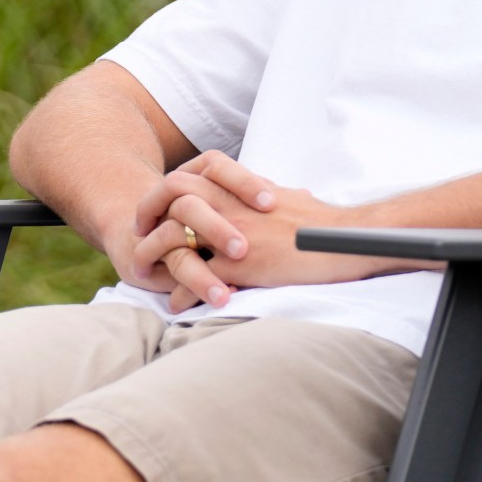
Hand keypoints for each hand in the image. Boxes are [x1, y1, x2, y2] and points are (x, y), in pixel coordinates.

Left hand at [122, 152, 381, 310]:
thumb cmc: (321, 224)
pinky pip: (197, 278)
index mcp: (239, 188)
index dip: (164, 192)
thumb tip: (262, 194)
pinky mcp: (240, 265)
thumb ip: (262, 196)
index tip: (155, 209)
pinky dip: (181, 292)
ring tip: (143, 271)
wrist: (344, 241)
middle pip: (171, 194)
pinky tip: (176, 303)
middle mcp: (230, 205)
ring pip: (175, 237)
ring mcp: (231, 234)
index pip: (188, 177)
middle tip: (137, 233)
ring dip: (153, 254)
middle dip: (147, 212)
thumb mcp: (286, 199)